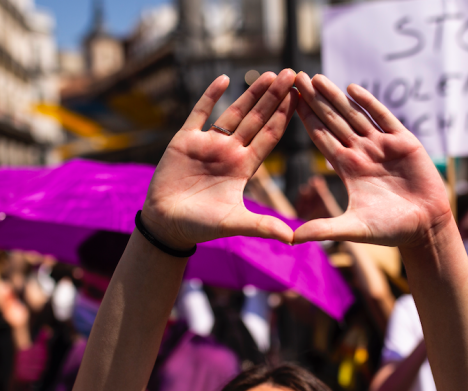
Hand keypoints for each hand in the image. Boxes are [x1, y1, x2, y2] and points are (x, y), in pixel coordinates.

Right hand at [142, 70, 298, 248]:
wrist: (166, 225)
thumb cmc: (200, 226)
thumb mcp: (234, 223)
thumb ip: (262, 226)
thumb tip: (292, 239)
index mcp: (244, 167)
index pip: (270, 136)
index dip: (285, 117)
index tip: (301, 98)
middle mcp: (230, 152)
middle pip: (257, 119)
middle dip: (275, 97)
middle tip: (293, 74)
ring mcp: (208, 144)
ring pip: (234, 112)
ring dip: (251, 93)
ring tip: (270, 74)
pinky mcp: (185, 140)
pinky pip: (199, 113)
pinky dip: (210, 96)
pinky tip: (225, 79)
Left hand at [292, 73, 451, 247]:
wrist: (425, 227)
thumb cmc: (390, 230)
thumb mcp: (353, 229)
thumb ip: (323, 230)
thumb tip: (290, 239)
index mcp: (347, 168)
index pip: (321, 138)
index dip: (305, 119)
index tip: (287, 101)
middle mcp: (361, 152)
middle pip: (333, 120)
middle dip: (315, 100)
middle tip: (296, 77)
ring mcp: (382, 145)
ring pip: (354, 115)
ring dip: (336, 97)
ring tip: (316, 78)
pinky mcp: (404, 142)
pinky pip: (384, 118)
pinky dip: (370, 103)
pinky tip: (353, 89)